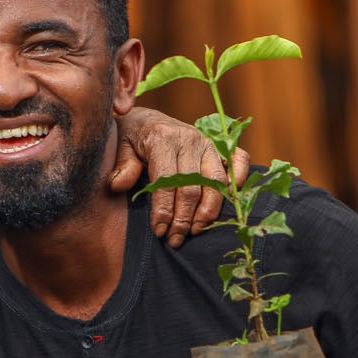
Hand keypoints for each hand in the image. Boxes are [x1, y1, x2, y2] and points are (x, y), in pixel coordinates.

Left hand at [109, 105, 250, 246]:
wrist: (146, 118)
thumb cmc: (133, 137)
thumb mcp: (120, 147)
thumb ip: (122, 166)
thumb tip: (117, 185)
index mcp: (163, 138)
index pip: (167, 181)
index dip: (164, 210)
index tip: (159, 231)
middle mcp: (189, 139)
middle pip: (192, 187)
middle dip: (184, 218)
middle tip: (175, 239)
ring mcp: (208, 142)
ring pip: (216, 182)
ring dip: (208, 211)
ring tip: (196, 230)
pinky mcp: (220, 145)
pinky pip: (239, 160)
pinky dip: (239, 179)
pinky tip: (228, 201)